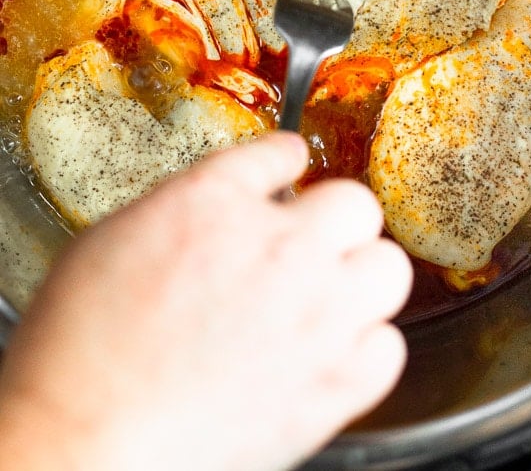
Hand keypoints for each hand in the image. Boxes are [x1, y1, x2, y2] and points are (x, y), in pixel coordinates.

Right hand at [0, 133, 411, 470]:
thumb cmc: (77, 349)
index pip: (282, 153)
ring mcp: (315, 315)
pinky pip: (389, 348)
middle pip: (356, 203)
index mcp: (216, 201)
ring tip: (331, 294)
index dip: (285, 162)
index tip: (288, 169)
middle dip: (333, 218)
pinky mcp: (332, 387)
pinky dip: (367, 348)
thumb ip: (184, 210)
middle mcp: (280, 246)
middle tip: (311, 240)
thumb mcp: (112, 240)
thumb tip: (221, 209)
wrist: (82, 442)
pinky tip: (334, 353)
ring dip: (361, 276)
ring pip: (390, 268)